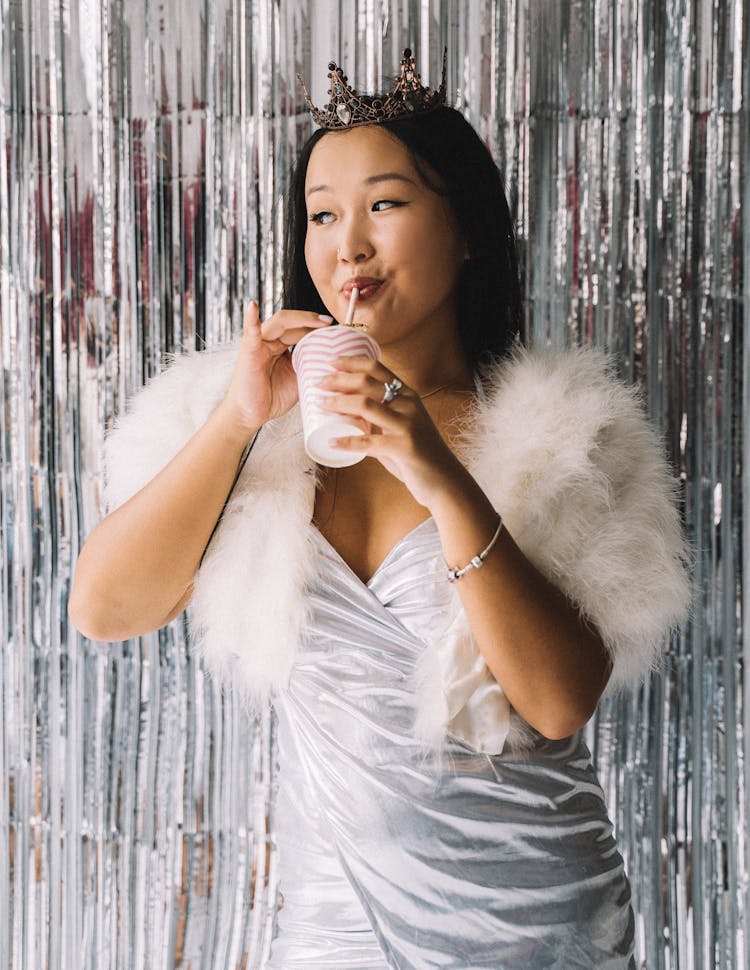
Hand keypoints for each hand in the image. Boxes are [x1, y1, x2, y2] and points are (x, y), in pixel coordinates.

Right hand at [221, 302, 332, 433]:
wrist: (250, 415)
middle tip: (331, 323)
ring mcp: (258, 344)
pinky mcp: (248, 351)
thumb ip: (310, 367)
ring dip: (300, 318)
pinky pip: (250, 332)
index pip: (300, 330)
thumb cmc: (271, 398)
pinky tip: (253, 306)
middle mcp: (269, 341)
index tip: (337, 330)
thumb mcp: (299, 380)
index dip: (317, 327)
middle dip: (313, 321)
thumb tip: (334, 360)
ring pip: (280, 322)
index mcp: (281, 347)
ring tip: (319, 320)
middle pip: (293, 323)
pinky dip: (250, 318)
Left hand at [317, 357, 466, 507]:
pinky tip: (332, 442)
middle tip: (319, 383)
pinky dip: (347, 441)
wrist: (445, 481)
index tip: (331, 361)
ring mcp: (407, 425)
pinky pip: (368, 442)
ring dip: (339, 403)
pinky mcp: (404, 448)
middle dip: (339, 380)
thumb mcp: (404, 428)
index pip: (377, 369)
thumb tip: (349, 418)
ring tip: (321, 405)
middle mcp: (409, 405)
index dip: (352, 362)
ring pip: (365, 405)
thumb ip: (381, 421)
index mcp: (408, 396)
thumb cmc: (420, 456)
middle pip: (367, 382)